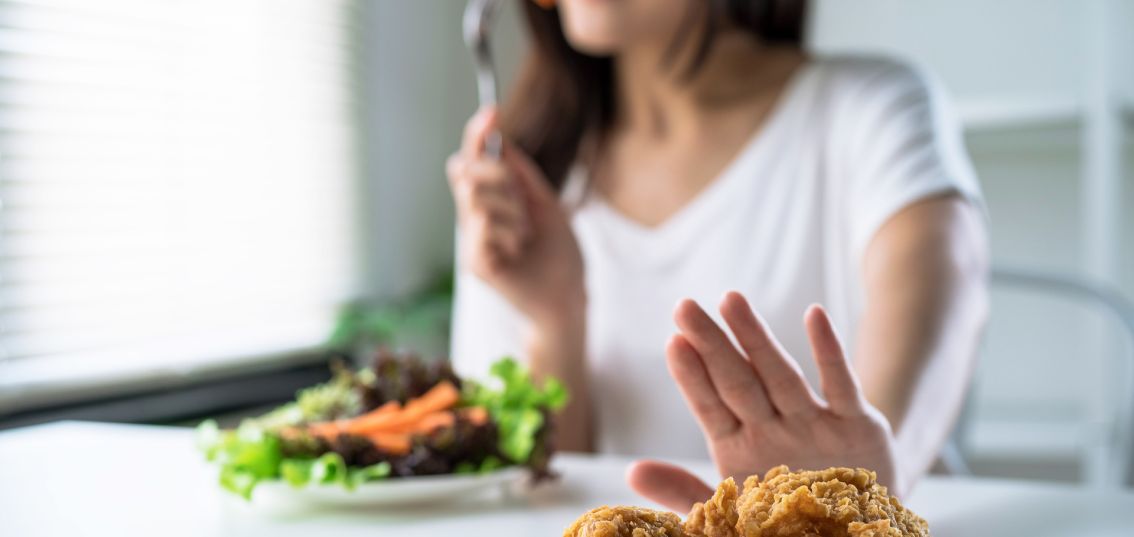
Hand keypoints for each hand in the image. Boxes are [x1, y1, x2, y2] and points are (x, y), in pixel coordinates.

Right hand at [446, 107, 584, 327]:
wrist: (568, 298)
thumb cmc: (559, 256)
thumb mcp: (546, 205)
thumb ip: (522, 175)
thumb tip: (502, 140)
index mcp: (492, 202)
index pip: (473, 160)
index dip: (478, 134)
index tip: (491, 111)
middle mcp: (475, 219)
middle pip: (465, 171)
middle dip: (498, 175)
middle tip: (524, 202)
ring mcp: (472, 241)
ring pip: (476, 197)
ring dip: (511, 210)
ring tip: (525, 236)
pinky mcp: (474, 262)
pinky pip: (482, 225)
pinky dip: (508, 232)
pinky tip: (518, 251)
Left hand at [627, 292, 898, 512]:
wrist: (856, 526)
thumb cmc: (785, 517)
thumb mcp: (731, 512)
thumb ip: (682, 492)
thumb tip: (631, 472)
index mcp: (739, 448)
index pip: (709, 406)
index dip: (692, 378)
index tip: (673, 343)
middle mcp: (773, 428)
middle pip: (737, 381)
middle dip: (711, 345)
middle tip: (684, 306)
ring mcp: (812, 423)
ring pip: (780, 375)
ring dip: (757, 339)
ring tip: (731, 300)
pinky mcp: (855, 426)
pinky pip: (840, 386)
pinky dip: (829, 352)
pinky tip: (814, 315)